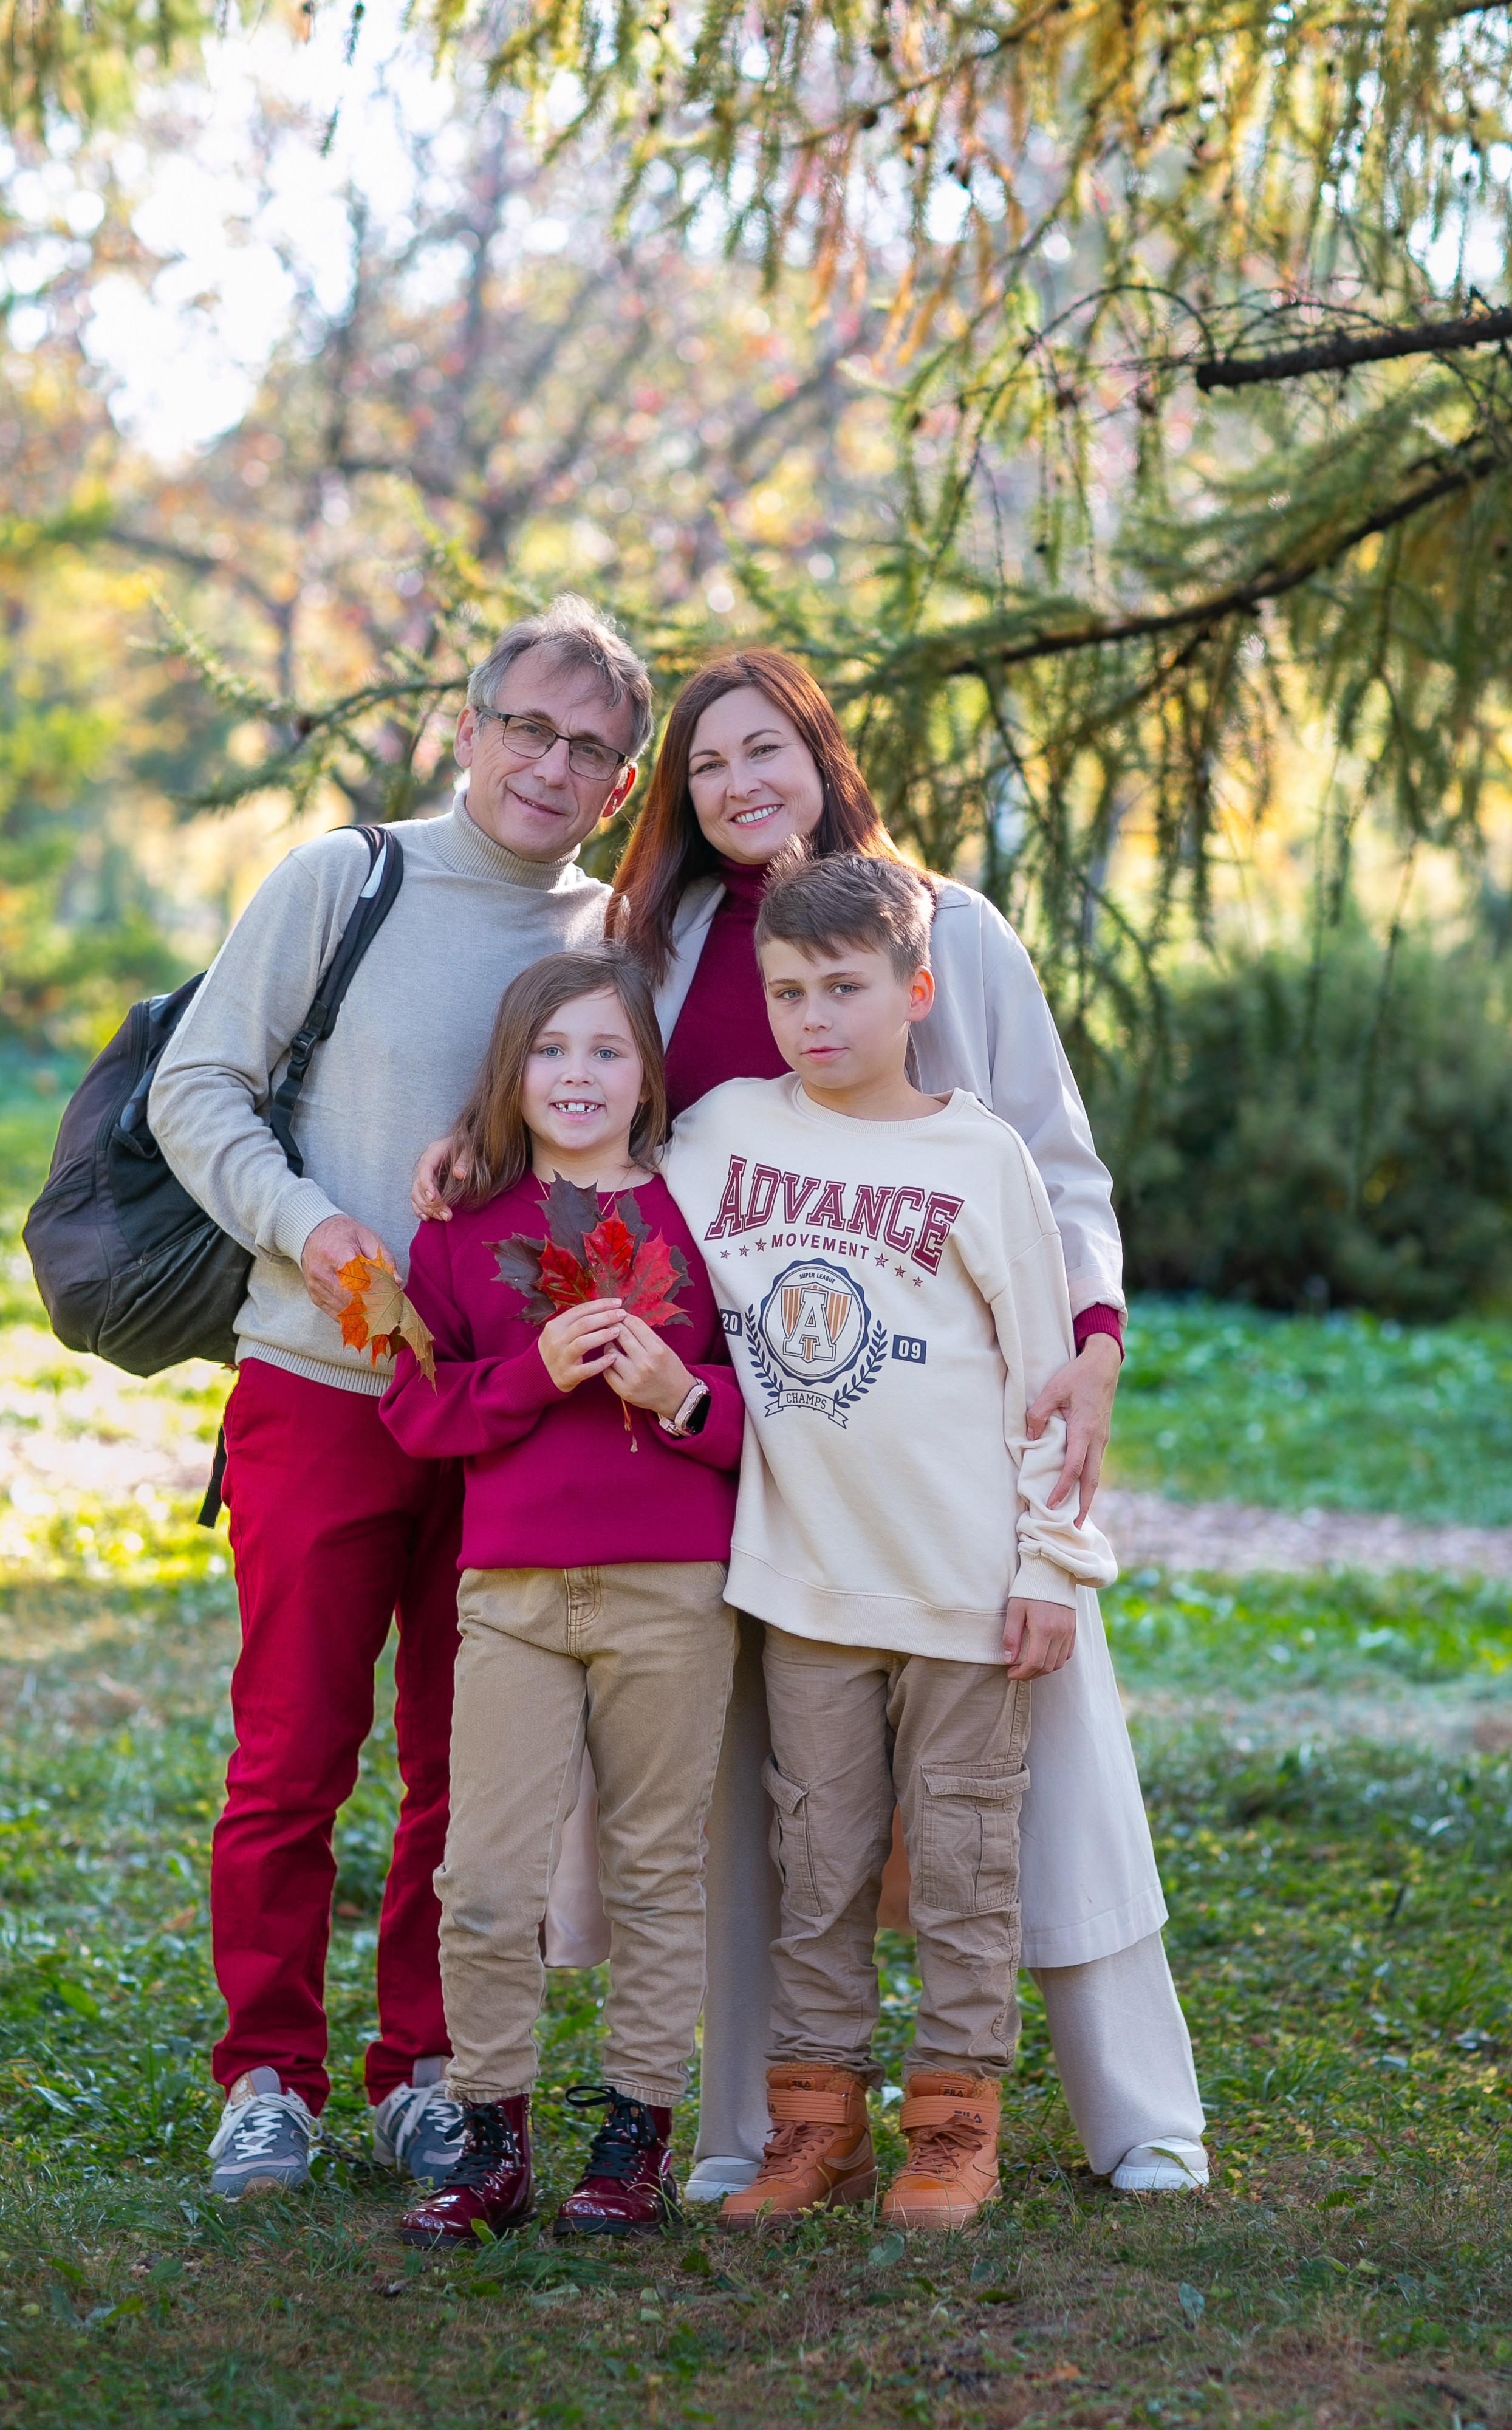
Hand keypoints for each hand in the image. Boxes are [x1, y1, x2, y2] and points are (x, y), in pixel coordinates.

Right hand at [301, 1214, 395, 1318]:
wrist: (316, 1231)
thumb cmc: (345, 1234)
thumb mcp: (368, 1238)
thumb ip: (385, 1259)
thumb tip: (397, 1281)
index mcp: (335, 1253)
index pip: (357, 1282)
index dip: (375, 1293)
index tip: (389, 1299)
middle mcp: (321, 1271)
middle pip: (349, 1299)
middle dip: (370, 1307)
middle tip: (387, 1311)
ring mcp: (315, 1285)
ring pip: (342, 1309)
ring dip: (361, 1314)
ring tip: (377, 1314)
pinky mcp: (314, 1295)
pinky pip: (333, 1312)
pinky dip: (349, 1315)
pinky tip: (362, 1314)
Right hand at [412, 1135, 465, 1222]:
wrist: (469, 1147)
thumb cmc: (470, 1146)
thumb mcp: (470, 1149)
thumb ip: (465, 1160)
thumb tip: (459, 1174)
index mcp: (434, 1152)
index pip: (424, 1168)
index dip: (426, 1184)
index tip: (433, 1198)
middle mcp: (426, 1164)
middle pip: (419, 1185)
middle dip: (431, 1203)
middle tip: (446, 1215)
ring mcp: (426, 1175)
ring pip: (417, 1194)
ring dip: (427, 1209)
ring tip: (443, 1218)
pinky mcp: (428, 1185)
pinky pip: (418, 1198)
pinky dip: (421, 1209)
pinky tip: (428, 1218)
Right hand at [538, 1299, 624, 1391]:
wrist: (540, 1375)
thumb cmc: (559, 1348)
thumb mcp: (561, 1331)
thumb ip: (579, 1321)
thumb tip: (607, 1307)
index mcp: (555, 1325)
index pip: (581, 1310)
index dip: (601, 1305)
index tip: (618, 1303)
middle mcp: (556, 1340)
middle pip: (584, 1324)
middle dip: (606, 1317)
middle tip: (622, 1315)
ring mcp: (561, 1358)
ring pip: (583, 1343)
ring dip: (603, 1336)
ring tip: (618, 1332)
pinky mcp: (567, 1375)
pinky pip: (586, 1369)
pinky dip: (601, 1363)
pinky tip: (613, 1357)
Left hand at [603, 1312, 697, 1419]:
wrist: (676, 1397)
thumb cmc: (669, 1368)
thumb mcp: (663, 1348)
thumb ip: (645, 1335)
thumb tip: (623, 1318)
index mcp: (657, 1350)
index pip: (634, 1324)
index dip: (624, 1316)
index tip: (619, 1314)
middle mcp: (645, 1363)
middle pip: (621, 1335)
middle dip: (613, 1326)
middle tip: (609, 1323)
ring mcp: (633, 1378)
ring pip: (610, 1353)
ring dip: (609, 1346)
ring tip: (613, 1346)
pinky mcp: (624, 1390)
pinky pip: (607, 1371)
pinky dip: (608, 1364)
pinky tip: (614, 1362)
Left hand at [1003, 1596, 1076, 1678]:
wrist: (1051, 1571)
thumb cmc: (1029, 1589)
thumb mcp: (1014, 1609)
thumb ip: (1011, 1636)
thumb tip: (1009, 1660)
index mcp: (1044, 1628)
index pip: (1035, 1662)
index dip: (1022, 1673)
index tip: (1010, 1673)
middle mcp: (1060, 1633)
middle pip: (1047, 1667)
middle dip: (1030, 1674)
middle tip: (1016, 1672)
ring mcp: (1069, 1632)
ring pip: (1059, 1663)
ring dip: (1043, 1669)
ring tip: (1028, 1667)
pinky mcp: (1073, 1629)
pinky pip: (1067, 1654)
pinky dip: (1055, 1661)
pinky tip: (1043, 1657)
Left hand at [1025, 1332, 1121, 1521]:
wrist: (1104, 1363)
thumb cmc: (1078, 1375)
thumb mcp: (1053, 1389)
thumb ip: (1038, 1414)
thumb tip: (1030, 1438)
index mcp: (1085, 1429)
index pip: (1073, 1467)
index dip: (1063, 1488)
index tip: (1052, 1504)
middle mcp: (1097, 1439)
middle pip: (1092, 1479)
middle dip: (1084, 1504)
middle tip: (1075, 1526)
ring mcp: (1103, 1438)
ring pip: (1096, 1472)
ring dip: (1087, 1494)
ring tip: (1078, 1513)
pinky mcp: (1102, 1435)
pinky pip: (1096, 1463)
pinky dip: (1089, 1479)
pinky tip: (1081, 1487)